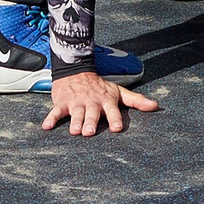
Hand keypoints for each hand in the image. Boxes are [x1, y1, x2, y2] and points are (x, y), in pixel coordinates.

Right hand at [41, 71, 160, 136]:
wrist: (77, 71)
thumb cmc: (100, 87)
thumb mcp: (119, 91)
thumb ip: (137, 100)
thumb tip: (156, 106)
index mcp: (106, 101)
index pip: (112, 111)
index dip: (115, 119)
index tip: (117, 128)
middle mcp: (92, 102)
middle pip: (91, 113)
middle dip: (90, 122)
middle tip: (89, 132)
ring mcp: (76, 102)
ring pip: (75, 113)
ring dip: (74, 122)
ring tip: (74, 132)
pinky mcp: (63, 103)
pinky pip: (56, 111)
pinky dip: (51, 118)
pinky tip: (46, 127)